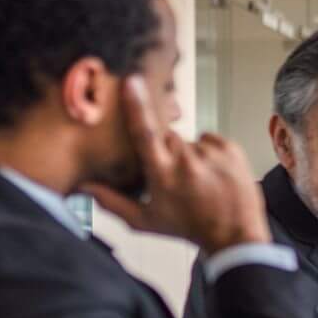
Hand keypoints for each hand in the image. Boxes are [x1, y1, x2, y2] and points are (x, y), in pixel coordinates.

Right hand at [83, 77, 269, 251]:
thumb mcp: (144, 220)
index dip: (136, 106)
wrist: (235, 235)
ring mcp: (212, 154)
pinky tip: (211, 174)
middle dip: (165, 151)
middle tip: (176, 177)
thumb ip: (110, 201)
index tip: (132, 82)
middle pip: (166, 136)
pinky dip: (208, 152)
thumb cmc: (187, 228)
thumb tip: (82, 186)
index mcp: (163, 174)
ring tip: (198, 180)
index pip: (145, 133)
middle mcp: (187, 161)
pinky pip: (209, 138)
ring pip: (188, 140)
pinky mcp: (231, 149)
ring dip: (189, 154)